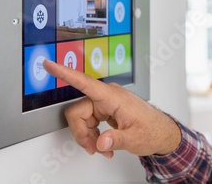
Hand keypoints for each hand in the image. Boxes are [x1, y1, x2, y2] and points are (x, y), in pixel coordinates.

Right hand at [43, 60, 181, 158]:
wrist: (161, 132)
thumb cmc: (152, 130)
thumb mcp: (135, 139)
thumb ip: (117, 140)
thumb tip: (101, 142)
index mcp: (113, 97)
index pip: (85, 82)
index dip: (65, 73)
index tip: (49, 64)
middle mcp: (107, 96)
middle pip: (76, 112)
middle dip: (81, 133)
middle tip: (93, 148)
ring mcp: (105, 102)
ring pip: (81, 119)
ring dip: (88, 137)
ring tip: (102, 148)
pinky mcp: (105, 109)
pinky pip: (88, 121)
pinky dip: (92, 135)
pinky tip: (103, 143)